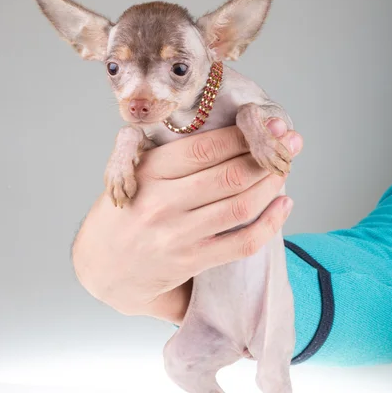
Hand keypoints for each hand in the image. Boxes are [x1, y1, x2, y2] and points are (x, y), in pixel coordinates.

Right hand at [72, 120, 302, 321]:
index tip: (266, 124)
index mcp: (149, 172)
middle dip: (267, 156)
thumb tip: (225, 135)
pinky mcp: (192, 261)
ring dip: (271, 184)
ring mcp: (179, 235)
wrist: (101, 267)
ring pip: (240, 205)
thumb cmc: (121, 214)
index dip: (243, 135)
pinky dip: (270, 223)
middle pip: (230, 175)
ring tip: (284, 169)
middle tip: (290, 142)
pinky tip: (283, 204)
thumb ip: (169, 156)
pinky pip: (242, 242)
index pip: (205, 148)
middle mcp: (163, 203)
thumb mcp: (132, 174)